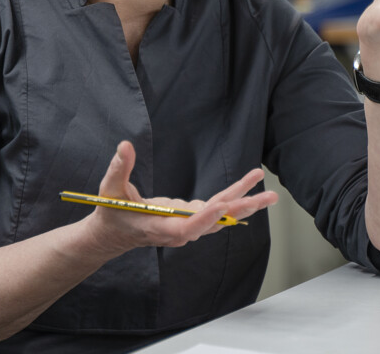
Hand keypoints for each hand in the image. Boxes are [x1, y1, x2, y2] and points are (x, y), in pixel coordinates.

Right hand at [80, 141, 277, 257]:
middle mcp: (180, 230)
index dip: (205, 218)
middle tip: (265, 197)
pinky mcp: (190, 218)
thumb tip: (125, 145)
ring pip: (221, 216)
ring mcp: (187, 225)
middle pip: (215, 221)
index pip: (188, 227)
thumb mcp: (110, 190)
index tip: (221, 205)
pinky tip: (251, 189)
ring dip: (245, 204)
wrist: (114, 234)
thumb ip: (118, 168)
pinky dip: (233, 199)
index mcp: (160, 227)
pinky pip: (216, 209)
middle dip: (240, 208)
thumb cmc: (111, 213)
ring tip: (269, 193)